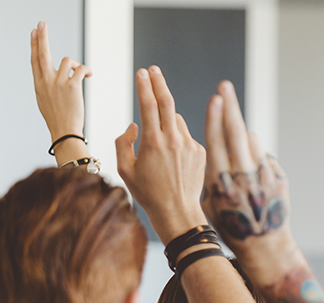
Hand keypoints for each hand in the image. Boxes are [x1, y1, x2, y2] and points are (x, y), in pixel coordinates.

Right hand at [31, 22, 90, 143]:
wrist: (64, 132)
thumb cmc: (58, 119)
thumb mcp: (45, 100)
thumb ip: (47, 86)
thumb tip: (52, 76)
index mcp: (38, 85)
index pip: (35, 60)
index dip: (34, 46)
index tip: (34, 34)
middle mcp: (46, 81)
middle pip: (42, 53)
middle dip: (42, 37)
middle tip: (41, 24)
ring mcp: (58, 83)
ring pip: (68, 60)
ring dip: (77, 65)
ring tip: (82, 73)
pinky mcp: (72, 86)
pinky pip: (80, 69)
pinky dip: (86, 70)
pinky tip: (89, 75)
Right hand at [115, 66, 207, 243]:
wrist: (177, 211)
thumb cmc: (147, 193)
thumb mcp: (125, 169)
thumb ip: (123, 143)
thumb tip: (134, 125)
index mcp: (153, 143)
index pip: (149, 106)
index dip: (145, 87)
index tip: (142, 72)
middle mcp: (174, 140)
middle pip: (168, 103)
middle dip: (159, 83)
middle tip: (153, 70)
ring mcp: (190, 145)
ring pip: (177, 121)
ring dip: (166, 121)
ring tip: (158, 143)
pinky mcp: (201, 151)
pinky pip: (186, 135)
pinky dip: (177, 137)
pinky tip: (172, 158)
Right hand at [201, 80, 297, 279]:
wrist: (263, 246)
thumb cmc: (230, 226)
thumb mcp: (211, 202)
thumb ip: (212, 174)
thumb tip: (221, 145)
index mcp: (220, 183)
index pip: (216, 142)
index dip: (214, 118)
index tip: (214, 98)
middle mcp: (242, 177)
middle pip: (235, 133)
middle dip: (229, 107)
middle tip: (224, 86)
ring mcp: (263, 177)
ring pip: (252, 143)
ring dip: (242, 134)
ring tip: (234, 128)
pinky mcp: (279, 179)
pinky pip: (264, 158)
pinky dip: (255, 156)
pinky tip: (250, 166)